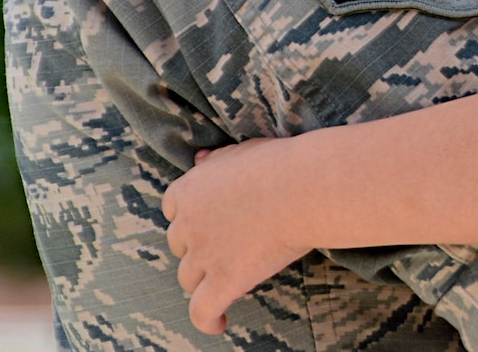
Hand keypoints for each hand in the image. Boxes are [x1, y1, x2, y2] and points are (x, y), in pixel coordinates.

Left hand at [162, 141, 313, 334]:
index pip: (173, 209)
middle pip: (181, 245)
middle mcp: (188, 225)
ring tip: (226, 280)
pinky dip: (207, 320)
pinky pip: (202, 311)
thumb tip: (199, 160)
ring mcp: (203, 255)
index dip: (192, 216)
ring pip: (188, 278)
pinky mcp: (223, 281)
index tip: (211, 219)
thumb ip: (216, 162)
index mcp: (188, 191)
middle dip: (199, 246)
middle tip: (229, 243)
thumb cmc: (280, 165)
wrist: (304, 187)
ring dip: (203, 280)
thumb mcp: (240, 153)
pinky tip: (219, 324)